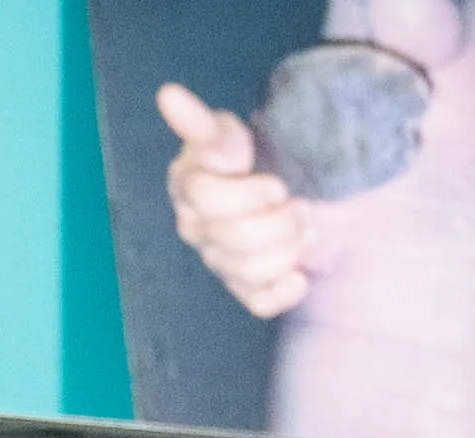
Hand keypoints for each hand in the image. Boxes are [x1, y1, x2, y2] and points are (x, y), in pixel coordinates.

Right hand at [159, 80, 313, 317]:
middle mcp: (197, 230)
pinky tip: (300, 274)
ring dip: (288, 251)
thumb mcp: (226, 134)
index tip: (277, 184)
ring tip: (307, 230)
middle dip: (277, 223)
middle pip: (232, 240)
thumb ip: (200, 124)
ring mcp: (218, 262)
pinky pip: (258, 304)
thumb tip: (168, 95)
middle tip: (302, 206)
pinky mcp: (243, 288)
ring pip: (247, 272)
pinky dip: (283, 292)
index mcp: (187, 189)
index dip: (248, 195)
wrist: (274, 182)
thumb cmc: (243, 157)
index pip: (207, 200)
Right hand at [181, 0, 474, 437]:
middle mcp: (284, 165)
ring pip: (213, 246)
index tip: (236, 143)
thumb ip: (416, 14)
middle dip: (233, 207)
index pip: (207, 128)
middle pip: (192, 195)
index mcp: (299, 115)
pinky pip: (245, 290)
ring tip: (313, 241)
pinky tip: (309, 279)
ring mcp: (291, 223)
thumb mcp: (457, 57)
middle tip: (297, 205)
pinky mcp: (308, 273)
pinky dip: (266, 290)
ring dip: (256, 251)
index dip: (198, 135)